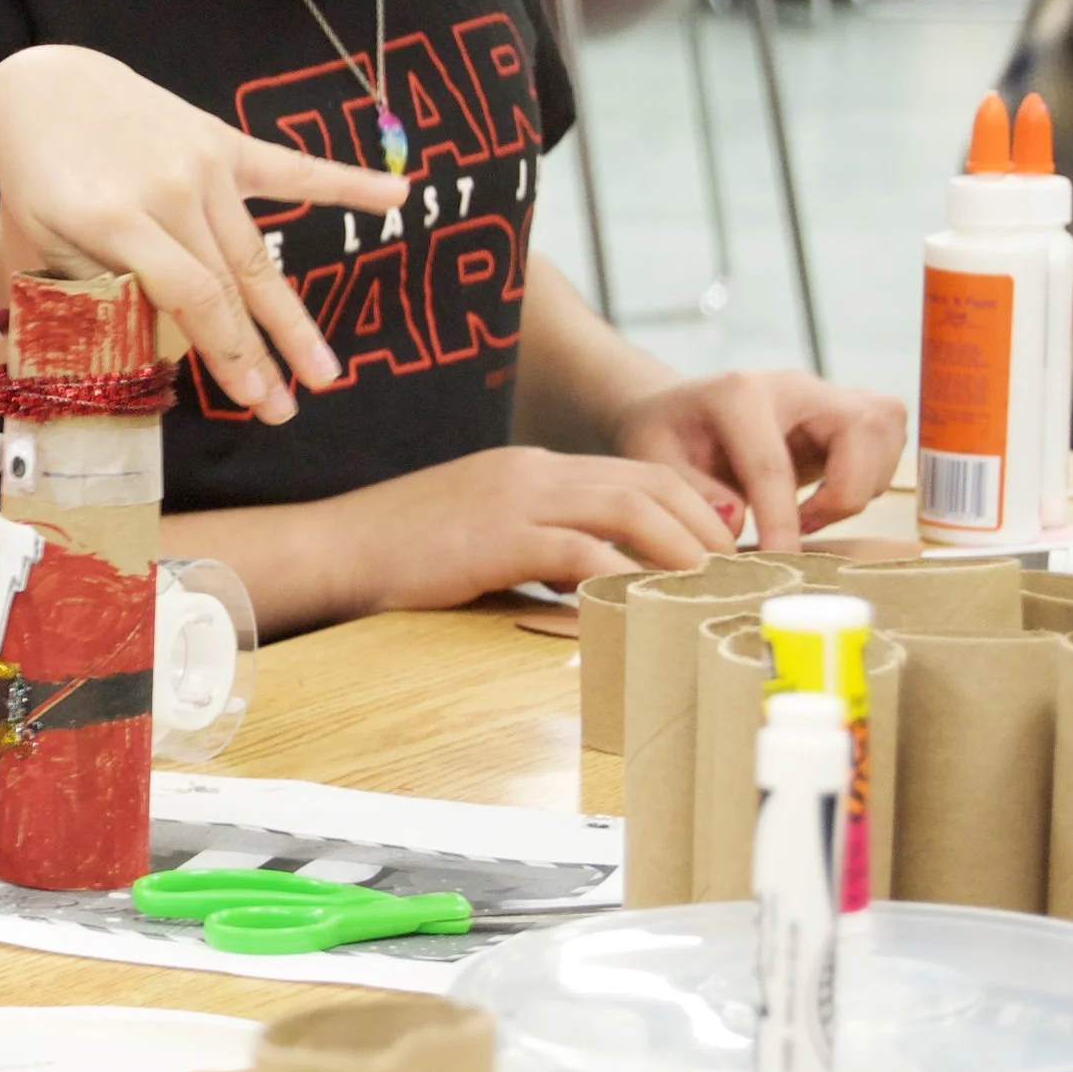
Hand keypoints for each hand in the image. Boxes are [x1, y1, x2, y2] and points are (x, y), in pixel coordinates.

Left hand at [0, 45, 408, 423]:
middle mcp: (169, 189)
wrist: (46, 85)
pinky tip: (398, 199)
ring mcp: (201, 162)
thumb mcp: (32, 246)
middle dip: (266, 353)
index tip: (253, 398)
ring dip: (292, 315)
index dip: (228, 351)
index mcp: (116, 218)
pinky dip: (347, 181)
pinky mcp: (221, 141)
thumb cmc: (35, 177)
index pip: (191, 297)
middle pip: (233, 284)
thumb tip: (102, 376)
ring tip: (324, 369)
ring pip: (258, 251)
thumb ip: (71, 304)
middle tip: (291, 408)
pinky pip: (290, 167)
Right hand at [343, 447, 737, 610]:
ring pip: (629, 509)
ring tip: (708, 586)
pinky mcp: (499, 537)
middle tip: (736, 568)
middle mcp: (533, 471)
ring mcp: (517, 498)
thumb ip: (536, 542)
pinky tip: (645, 604)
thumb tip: (590, 580)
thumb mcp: (481, 532)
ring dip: (681, 548)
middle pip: (647, 481)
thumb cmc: (402, 550)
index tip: (721, 546)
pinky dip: (624, 578)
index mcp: (532, 467)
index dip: (691, 505)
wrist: (337, 546)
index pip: (634, 471)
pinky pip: (583, 552)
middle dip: (704, 523)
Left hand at [613, 370, 907, 550]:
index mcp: (739, 393)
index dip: (781, 521)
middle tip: (804, 525)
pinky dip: (869, 479)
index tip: (779, 562)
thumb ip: (693, 492)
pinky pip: (890, 441)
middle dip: (846, 491)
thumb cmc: (668, 437)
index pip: (774, 464)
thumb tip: (736, 520)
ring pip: (886, 432)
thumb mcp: (656, 461)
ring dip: (861, 486)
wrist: (682, 412)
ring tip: (809, 513)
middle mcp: (794, 383)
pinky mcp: (851, 410)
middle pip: (862, 428)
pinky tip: (825, 497)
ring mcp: (829, 391)